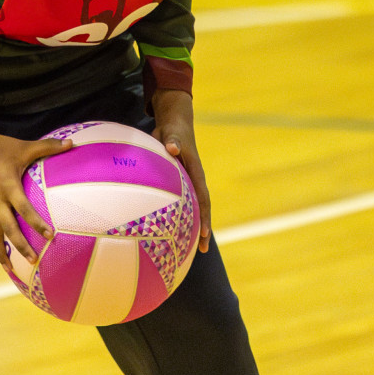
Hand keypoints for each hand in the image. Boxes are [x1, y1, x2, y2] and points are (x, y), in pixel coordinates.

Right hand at [0, 130, 73, 272]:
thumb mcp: (24, 146)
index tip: (50, 235)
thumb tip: (71, 143)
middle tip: (34, 260)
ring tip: (11, 270)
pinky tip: (0, 255)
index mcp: (8, 186)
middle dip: (20, 245)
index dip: (36, 222)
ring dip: (1, 252)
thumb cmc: (0, 146)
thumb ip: (48, 146)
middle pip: (8, 228)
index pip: (23, 208)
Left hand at [152, 89, 210, 252]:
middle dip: (202, 229)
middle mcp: (194, 180)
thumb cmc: (172, 129)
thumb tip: (173, 147)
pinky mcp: (179, 183)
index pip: (202, 197)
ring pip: (192, 208)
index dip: (204, 216)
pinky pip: (180, 203)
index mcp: (195, 172)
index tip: (203, 233)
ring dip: (192, 226)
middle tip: (201, 250)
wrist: (174, 124)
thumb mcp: (172, 132)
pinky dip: (178, 216)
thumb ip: (172, 139)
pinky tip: (168, 230)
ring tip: (190, 248)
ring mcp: (188, 183)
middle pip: (201, 208)